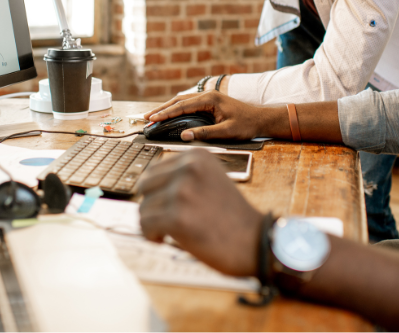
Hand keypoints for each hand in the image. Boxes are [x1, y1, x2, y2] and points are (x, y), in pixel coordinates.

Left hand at [138, 150, 261, 276]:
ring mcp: (182, 191)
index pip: (154, 169)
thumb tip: (147, 185)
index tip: (167, 206)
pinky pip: (145, 225)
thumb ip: (183, 177)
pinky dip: (152, 235)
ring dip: (153, 223)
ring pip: (143, 207)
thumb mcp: (210, 181)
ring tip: (170, 231)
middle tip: (166, 220)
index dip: (157, 192)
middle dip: (152, 205)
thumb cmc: (232, 216)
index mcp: (197, 156)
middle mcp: (188, 168)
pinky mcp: (177, 216)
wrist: (255, 241)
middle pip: (145, 186)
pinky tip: (165, 239)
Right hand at [143, 91, 287, 141]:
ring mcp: (208, 98)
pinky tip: (169, 114)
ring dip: (167, 108)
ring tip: (153, 116)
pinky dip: (176, 109)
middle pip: (178, 101)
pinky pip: (188, 105)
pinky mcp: (209, 103)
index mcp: (210, 99)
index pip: (182, 106)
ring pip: (182, 101)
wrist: (261, 119)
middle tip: (146, 118)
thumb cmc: (247, 125)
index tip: (153, 119)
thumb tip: (184, 136)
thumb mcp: (226, 131)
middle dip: (162, 109)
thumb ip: (205, 133)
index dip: (166, 113)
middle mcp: (207, 95)